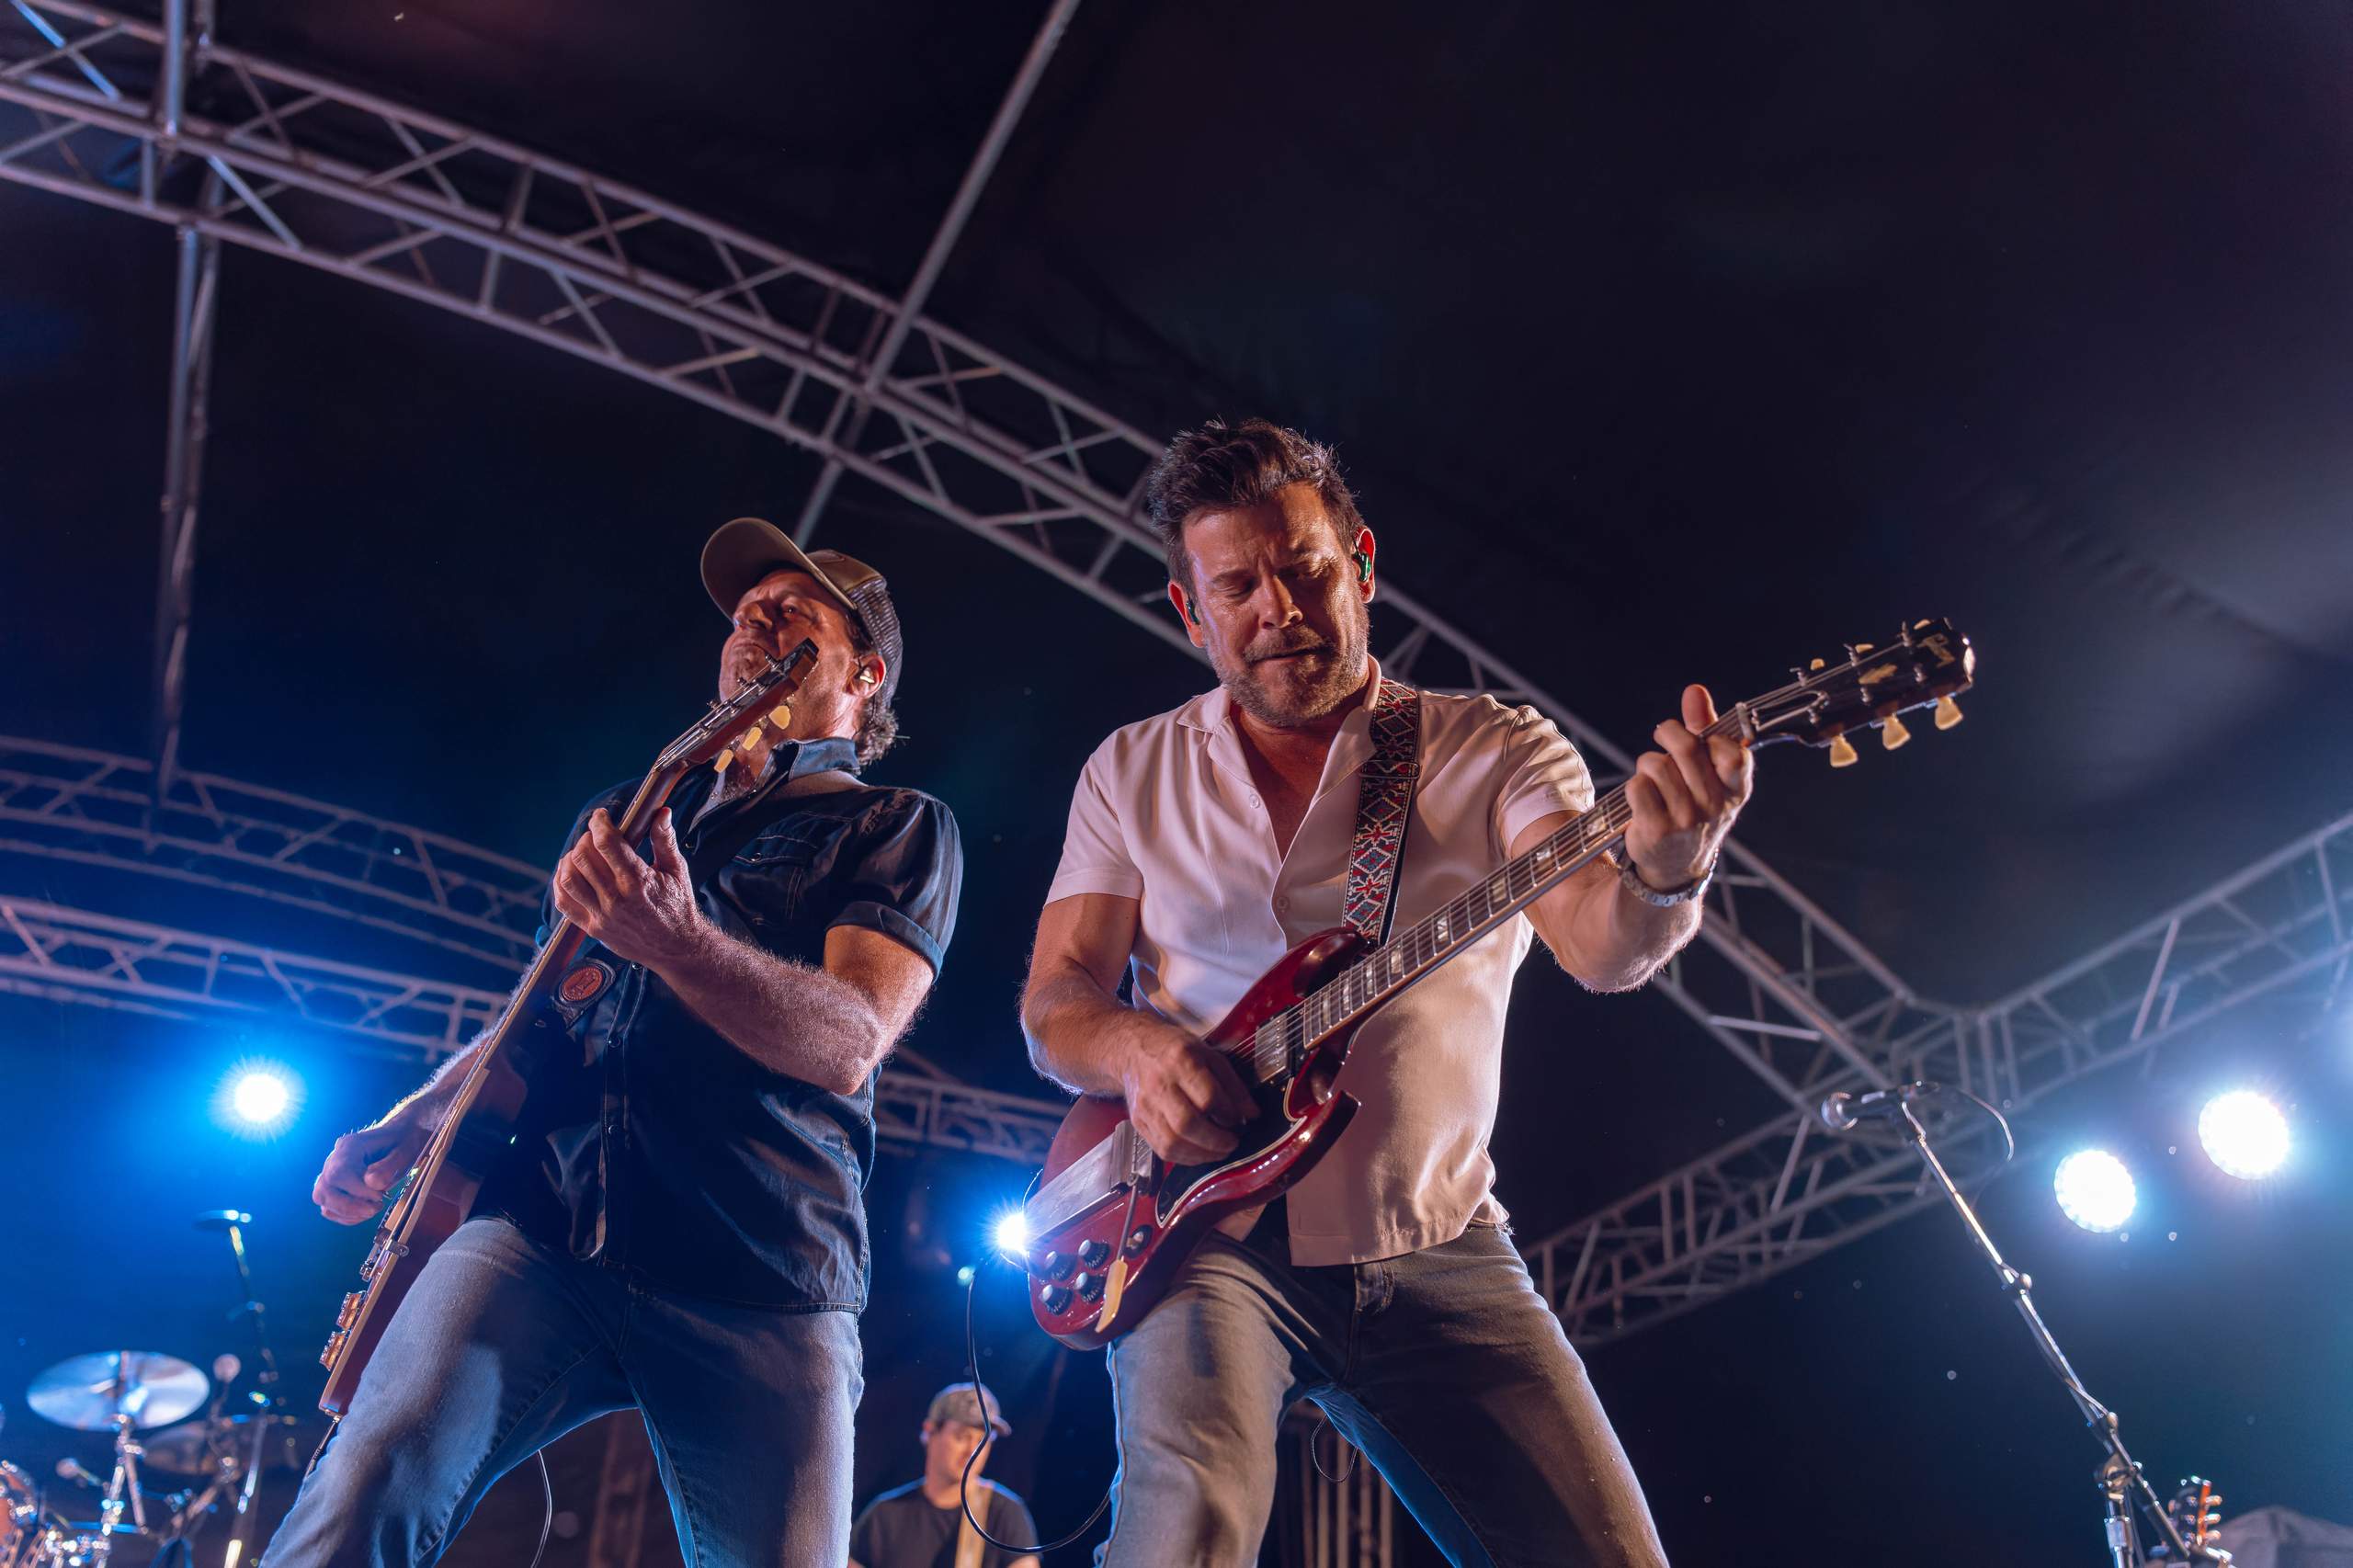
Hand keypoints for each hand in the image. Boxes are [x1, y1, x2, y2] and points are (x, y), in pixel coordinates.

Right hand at [313, 1113, 431, 1224]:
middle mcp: (335, 1157)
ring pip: (322, 1198)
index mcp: (351, 1145)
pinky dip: (346, 1216)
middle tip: (377, 1206)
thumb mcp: (404, 1151)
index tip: (380, 1196)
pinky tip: (365, 1211)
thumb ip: (388, 1166)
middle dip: (350, 1206)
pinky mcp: (333, 1186)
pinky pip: (328, 1207)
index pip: (339, 1173)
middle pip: (324, 1188)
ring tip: (373, 1208)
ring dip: (348, 1212)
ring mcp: (330, 1172)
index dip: (357, 1191)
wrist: (399, 1136)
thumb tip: (371, 1183)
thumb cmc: (402, 1142)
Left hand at [551, 807, 705, 970]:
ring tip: (581, 854)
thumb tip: (661, 813)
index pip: (606, 843)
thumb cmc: (678, 908)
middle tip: (594, 837)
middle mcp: (617, 899)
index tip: (600, 817)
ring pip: (569, 879)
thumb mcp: (677, 871)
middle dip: (586, 840)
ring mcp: (602, 916)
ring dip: (570, 860)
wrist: (677, 948)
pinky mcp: (593, 929)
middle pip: (583, 858)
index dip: (599, 824)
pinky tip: (569, 874)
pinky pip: (564, 903)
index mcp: (638, 881)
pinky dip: (560, 884)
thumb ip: (665, 840)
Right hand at [1120, 1023, 1258, 1165]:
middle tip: (1232, 1143)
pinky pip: (1162, 1150)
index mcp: (1181, 1061)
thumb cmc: (1175, 1051)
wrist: (1133, 1050)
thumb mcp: (1210, 1055)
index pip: (1208, 1097)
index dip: (1229, 1115)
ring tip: (1219, 1151)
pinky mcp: (1138, 1122)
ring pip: (1172, 1142)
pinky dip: (1186, 1157)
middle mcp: (1159, 1084)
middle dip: (1216, 1141)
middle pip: (1187, 1124)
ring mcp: (1145, 1106)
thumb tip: (1252, 1114)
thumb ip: (1233, 1084)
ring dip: (1202, 1154)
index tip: (1239, 1121)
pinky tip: (1200, 1152)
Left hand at [1624, 683, 1753, 890]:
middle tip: (1663, 737)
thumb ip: (1705, 729)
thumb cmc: (1693, 807)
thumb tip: (1695, 691)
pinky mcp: (1657, 830)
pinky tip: (1642, 799)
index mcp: (1735, 790)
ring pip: (1657, 765)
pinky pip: (1637, 787)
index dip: (1712, 737)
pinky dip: (1634, 786)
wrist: (1674, 866)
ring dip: (1648, 764)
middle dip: (1669, 734)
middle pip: (1688, 747)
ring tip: (1652, 777)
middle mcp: (1715, 806)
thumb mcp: (1708, 774)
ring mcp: (1687, 820)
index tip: (1700, 738)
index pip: (1734, 751)